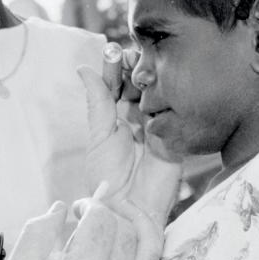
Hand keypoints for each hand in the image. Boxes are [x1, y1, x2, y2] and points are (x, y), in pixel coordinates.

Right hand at [5, 185, 163, 259]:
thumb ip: (37, 231)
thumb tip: (60, 208)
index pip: (103, 219)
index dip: (91, 205)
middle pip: (126, 229)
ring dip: (137, 222)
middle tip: (91, 213)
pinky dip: (140, 248)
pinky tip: (124, 241)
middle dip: (110, 212)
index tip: (76, 208)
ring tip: (122, 212)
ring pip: (149, 246)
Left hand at [78, 52, 181, 226]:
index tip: (114, 50)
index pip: (115, 85)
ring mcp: (157, 127)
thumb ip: (97, 101)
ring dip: (152, 79)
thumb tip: (83, 69)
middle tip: (133, 54)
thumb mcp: (99, 135)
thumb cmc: (108, 177)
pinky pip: (175, 111)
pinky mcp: (175, 136)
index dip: (115, 67)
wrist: (130, 209)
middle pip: (138, 85)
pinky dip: (169, 97)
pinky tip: (164, 86)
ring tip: (146, 67)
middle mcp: (135, 121)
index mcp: (113, 120)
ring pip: (157, 94)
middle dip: (136, 68)